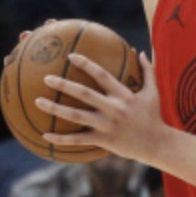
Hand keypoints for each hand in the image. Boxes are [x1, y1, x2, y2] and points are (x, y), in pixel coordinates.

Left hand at [36, 52, 161, 164]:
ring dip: (55, 109)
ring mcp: (107, 125)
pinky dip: (61, 139)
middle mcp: (114, 109)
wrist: (157, 144)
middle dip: (64, 85)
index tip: (70, 56)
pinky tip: (44, 135)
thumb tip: (140, 52)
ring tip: (37, 101)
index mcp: (124, 96)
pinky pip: (78, 140)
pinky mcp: (104, 140)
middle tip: (46, 77)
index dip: (86, 64)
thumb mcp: (153, 93)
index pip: (102, 76)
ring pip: (76, 116)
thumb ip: (147, 72)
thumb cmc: (153, 116)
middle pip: (84, 94)